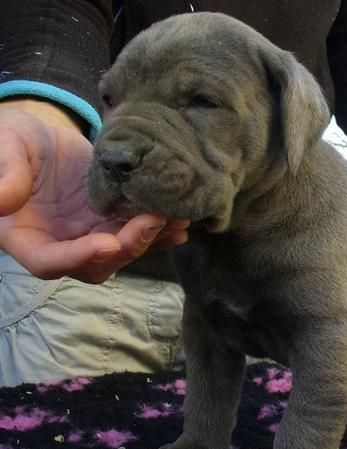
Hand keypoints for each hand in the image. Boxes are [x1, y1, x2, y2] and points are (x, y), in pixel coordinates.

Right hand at [0, 102, 188, 283]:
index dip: (78, 258)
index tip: (108, 243)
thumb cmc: (13, 139)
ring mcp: (88, 235)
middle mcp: (60, 244)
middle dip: (127, 248)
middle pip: (94, 265)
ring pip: (121, 252)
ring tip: (176, 220)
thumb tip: (0, 202)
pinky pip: (135, 235)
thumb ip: (6, 176)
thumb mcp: (5, 148)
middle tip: (153, 221)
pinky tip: (180, 225)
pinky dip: (158, 234)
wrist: (41, 136)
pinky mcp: (109, 223)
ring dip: (150, 241)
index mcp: (25, 236)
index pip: (48, 262)